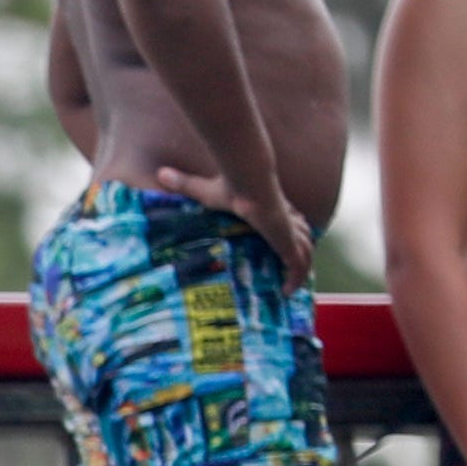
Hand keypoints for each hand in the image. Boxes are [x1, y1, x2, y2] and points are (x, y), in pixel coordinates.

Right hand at [156, 162, 316, 282]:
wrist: (248, 184)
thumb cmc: (229, 187)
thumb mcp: (203, 190)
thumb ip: (185, 184)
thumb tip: (161, 173)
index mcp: (272, 207)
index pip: (288, 219)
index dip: (289, 231)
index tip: (283, 243)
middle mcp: (285, 219)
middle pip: (303, 235)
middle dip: (301, 251)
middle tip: (290, 269)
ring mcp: (289, 231)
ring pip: (305, 251)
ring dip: (302, 268)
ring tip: (290, 285)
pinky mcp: (287, 242)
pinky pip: (298, 265)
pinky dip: (296, 278)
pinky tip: (287, 291)